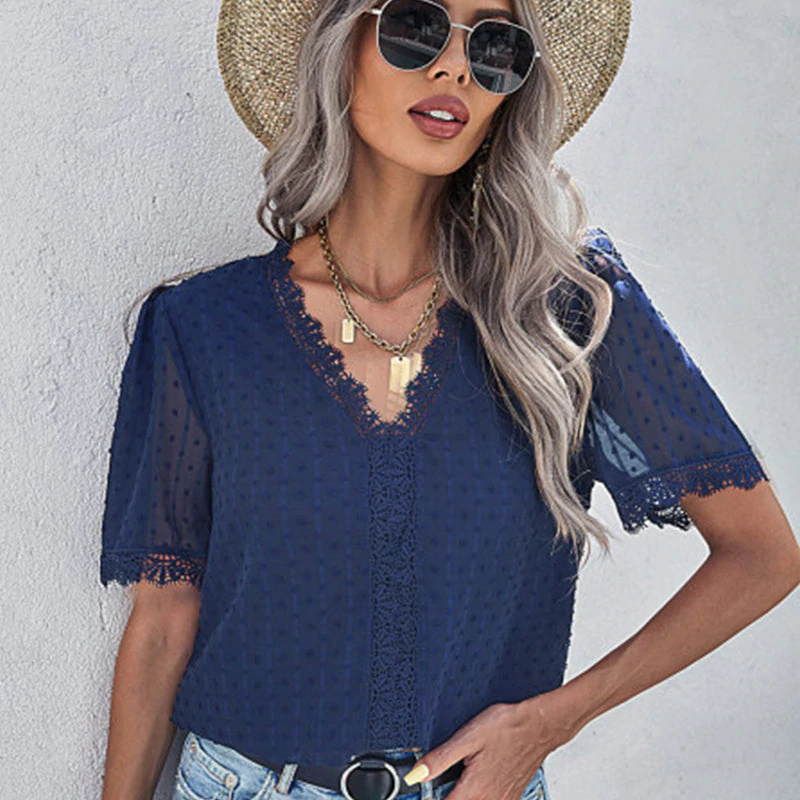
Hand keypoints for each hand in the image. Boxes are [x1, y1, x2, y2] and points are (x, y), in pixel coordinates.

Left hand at [402, 693, 574, 799]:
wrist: (539, 726)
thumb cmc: (507, 728)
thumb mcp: (467, 738)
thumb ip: (440, 759)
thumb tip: (416, 774)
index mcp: (474, 791)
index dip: (429, 797)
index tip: (423, 789)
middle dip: (445, 793)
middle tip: (439, 780)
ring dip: (461, 793)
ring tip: (458, 775)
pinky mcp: (510, 796)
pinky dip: (477, 793)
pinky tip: (475, 775)